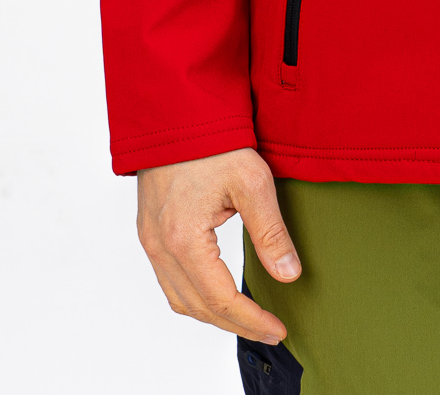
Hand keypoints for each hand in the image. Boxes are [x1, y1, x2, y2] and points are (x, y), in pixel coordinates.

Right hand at [137, 147, 299, 343]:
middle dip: (234, 323)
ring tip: (247, 317)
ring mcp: (150, 239)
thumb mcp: (252, 181)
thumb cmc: (213, 141)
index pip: (219, 299)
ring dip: (212, 314)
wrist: (177, 111)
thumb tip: (289, 274)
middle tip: (268, 329)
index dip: (250, 320)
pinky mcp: (149, 230)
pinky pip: (169, 279)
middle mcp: (159, 245)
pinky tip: (217, 292)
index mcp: (183, 239)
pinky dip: (195, 295)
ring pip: (178, 298)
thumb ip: (270, 232)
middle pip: (196, 306)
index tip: (277, 328)